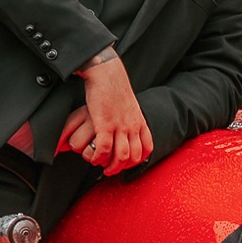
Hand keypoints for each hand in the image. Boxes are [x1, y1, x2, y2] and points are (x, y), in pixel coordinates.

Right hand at [62, 51, 152, 173]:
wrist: (107, 72)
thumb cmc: (114, 87)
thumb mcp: (129, 105)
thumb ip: (130, 117)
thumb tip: (126, 127)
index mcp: (139, 121)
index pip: (147, 147)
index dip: (138, 160)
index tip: (127, 163)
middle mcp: (132, 126)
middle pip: (135, 156)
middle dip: (123, 168)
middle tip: (112, 170)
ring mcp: (119, 126)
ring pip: (121, 156)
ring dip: (111, 166)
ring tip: (102, 167)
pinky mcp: (104, 124)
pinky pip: (104, 148)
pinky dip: (99, 157)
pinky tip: (94, 157)